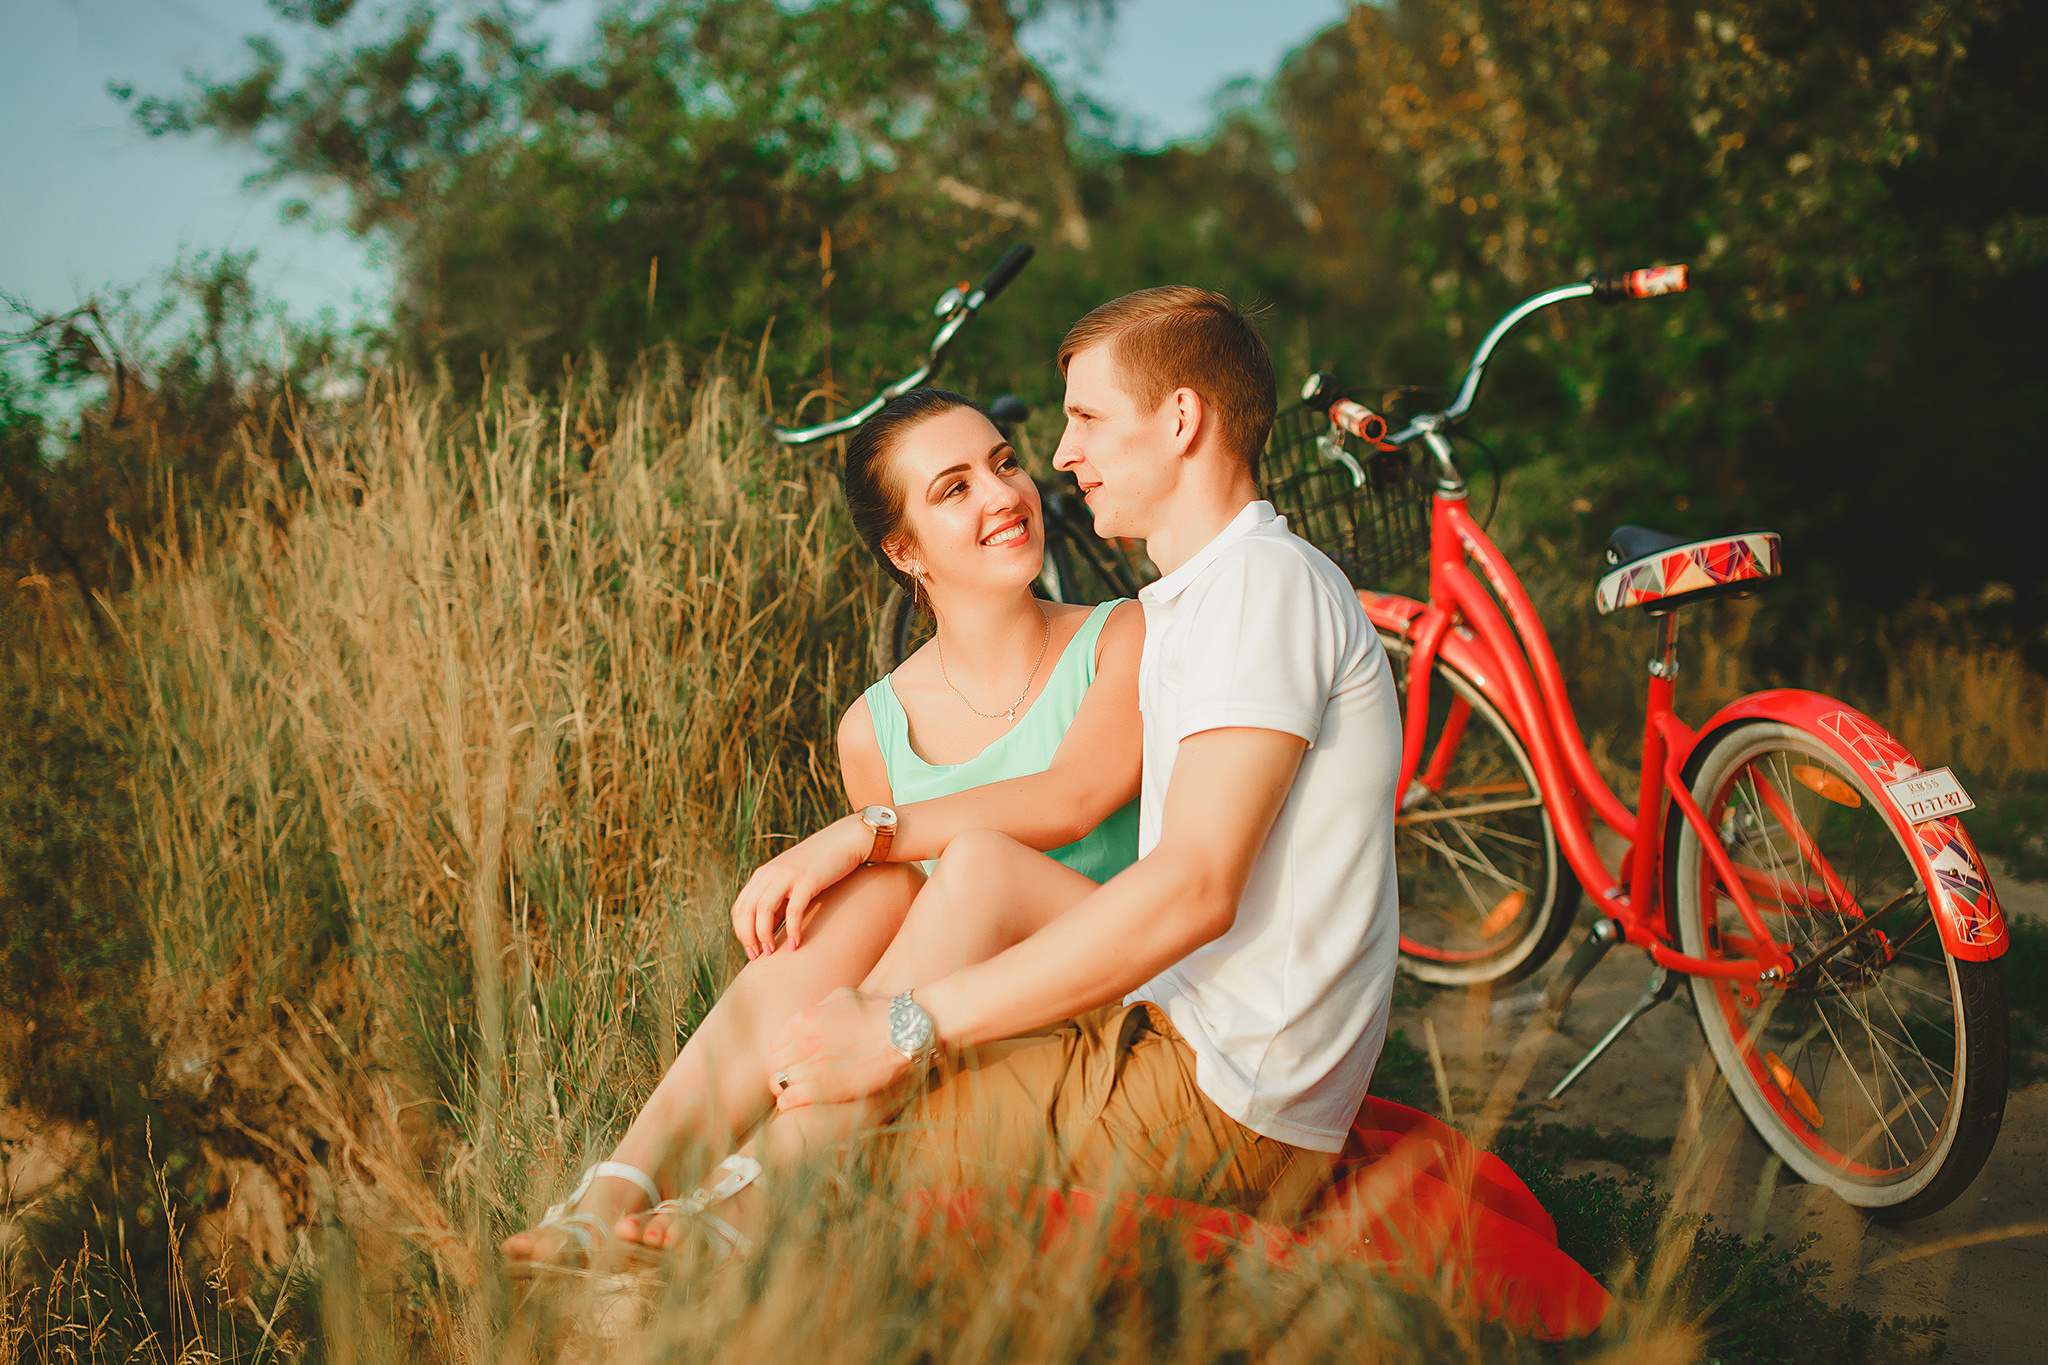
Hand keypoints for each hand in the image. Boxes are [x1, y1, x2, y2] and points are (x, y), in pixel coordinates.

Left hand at [730, 815, 871, 956]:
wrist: (844, 840)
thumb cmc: (819, 865)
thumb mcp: (791, 880)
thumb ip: (777, 900)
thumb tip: (766, 930)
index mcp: (763, 874)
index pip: (740, 907)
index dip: (741, 933)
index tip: (751, 950)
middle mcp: (770, 873)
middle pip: (746, 910)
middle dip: (748, 938)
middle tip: (758, 956)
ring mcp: (788, 875)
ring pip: (764, 910)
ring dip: (764, 935)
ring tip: (772, 952)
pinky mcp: (808, 880)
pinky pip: (793, 910)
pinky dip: (792, 930)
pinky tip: (796, 944)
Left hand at [764, 987, 911, 1109]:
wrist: (902, 1032)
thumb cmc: (878, 1013)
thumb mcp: (844, 997)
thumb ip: (820, 1007)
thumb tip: (811, 1018)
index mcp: (804, 1019)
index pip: (774, 1045)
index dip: (782, 1056)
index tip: (792, 1063)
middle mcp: (802, 1042)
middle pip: (772, 1066)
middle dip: (780, 1074)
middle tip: (793, 1081)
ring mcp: (811, 1066)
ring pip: (777, 1084)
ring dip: (785, 1090)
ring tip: (798, 1093)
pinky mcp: (823, 1088)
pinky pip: (788, 1101)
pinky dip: (789, 1105)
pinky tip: (800, 1104)